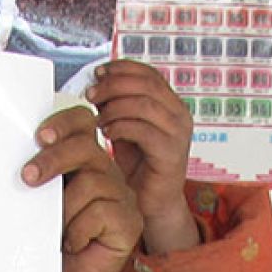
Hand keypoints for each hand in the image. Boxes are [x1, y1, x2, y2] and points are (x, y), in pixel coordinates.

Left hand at [25, 106, 142, 271]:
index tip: (38, 136)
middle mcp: (110, 175)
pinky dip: (78, 230)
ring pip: (92, 183)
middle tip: (28, 178)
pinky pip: (100, 213)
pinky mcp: (130, 224)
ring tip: (56, 231)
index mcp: (88, 162)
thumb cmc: (49, 245)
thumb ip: (41, 174)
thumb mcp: (41, 203)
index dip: (64, 124)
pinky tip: (72, 244)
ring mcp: (123, 199)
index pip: (84, 125)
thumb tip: (17, 151)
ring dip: (64, 209)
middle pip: (87, 149)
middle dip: (54, 159)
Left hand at [88, 60, 199, 254]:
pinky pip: (143, 130)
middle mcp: (180, 114)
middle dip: (113, 85)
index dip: (122, 68)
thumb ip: (117, 106)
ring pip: (144, 104)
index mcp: (171, 104)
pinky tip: (107, 134)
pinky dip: (121, 127)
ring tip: (98, 118)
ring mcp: (178, 133)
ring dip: (114, 107)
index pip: (148, 73)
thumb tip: (97, 84)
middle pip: (145, 84)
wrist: (152, 203)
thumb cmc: (139, 166)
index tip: (98, 73)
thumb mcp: (126, 127)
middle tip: (91, 94)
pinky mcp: (171, 153)